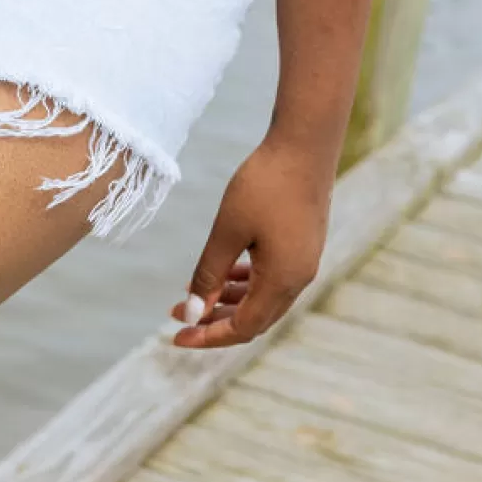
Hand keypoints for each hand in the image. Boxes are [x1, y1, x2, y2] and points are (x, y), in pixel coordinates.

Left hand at [170, 134, 333, 348]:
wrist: (305, 145)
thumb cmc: (265, 184)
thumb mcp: (227, 230)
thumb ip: (209, 274)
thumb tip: (193, 313)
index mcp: (282, 281)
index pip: (243, 329)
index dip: (208, 336)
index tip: (177, 335)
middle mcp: (298, 279)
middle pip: (254, 319)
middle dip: (215, 321)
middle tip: (179, 315)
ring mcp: (304, 262)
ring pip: (263, 299)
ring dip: (229, 302)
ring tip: (195, 295)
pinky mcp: (303, 245)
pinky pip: (272, 278)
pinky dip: (246, 282)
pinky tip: (225, 272)